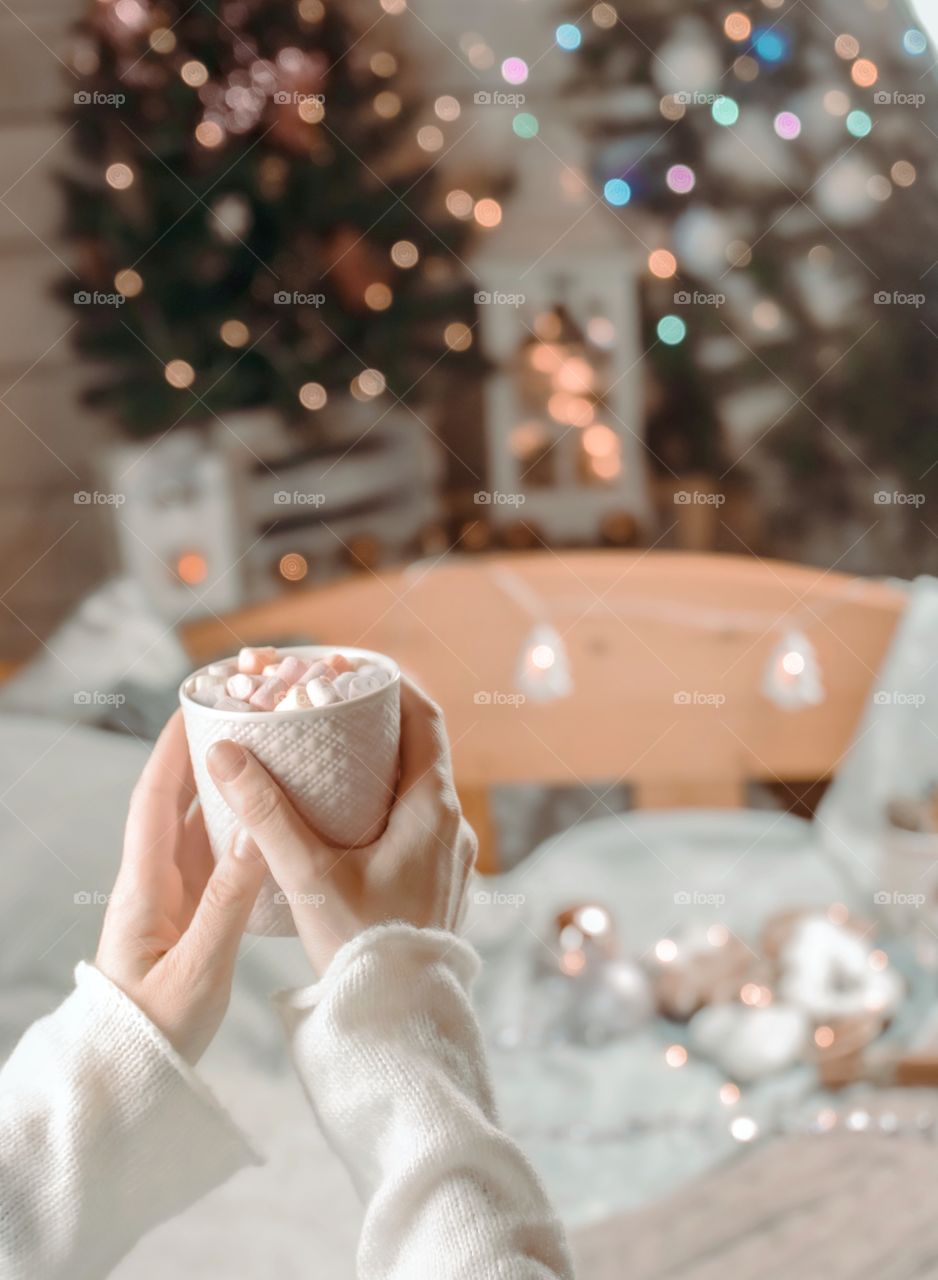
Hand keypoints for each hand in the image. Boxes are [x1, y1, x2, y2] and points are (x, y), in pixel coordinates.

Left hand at [96, 711, 267, 1062]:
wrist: (129, 1078)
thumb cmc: (155, 1031)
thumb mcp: (197, 970)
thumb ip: (228, 902)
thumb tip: (255, 832)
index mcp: (144, 890)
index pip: (153, 803)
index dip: (170, 752)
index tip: (192, 708)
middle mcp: (153, 885)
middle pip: (172, 805)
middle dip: (197, 758)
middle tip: (236, 720)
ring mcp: (169, 900)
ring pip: (194, 830)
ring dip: (218, 791)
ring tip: (258, 757)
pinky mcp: (187, 918)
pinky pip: (211, 859)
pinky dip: (233, 831)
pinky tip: (263, 823)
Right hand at [205, 678, 476, 972]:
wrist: (401, 1020)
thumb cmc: (362, 947)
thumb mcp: (308, 874)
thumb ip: (265, 812)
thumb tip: (225, 751)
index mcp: (433, 809)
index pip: (426, 720)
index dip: (394, 687)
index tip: (355, 671)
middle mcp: (452, 826)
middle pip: (421, 752)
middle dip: (379, 725)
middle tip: (331, 709)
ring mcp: (451, 858)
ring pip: (421, 791)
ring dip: (384, 768)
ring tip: (333, 758)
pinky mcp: (440, 885)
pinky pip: (419, 825)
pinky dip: (389, 806)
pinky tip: (348, 820)